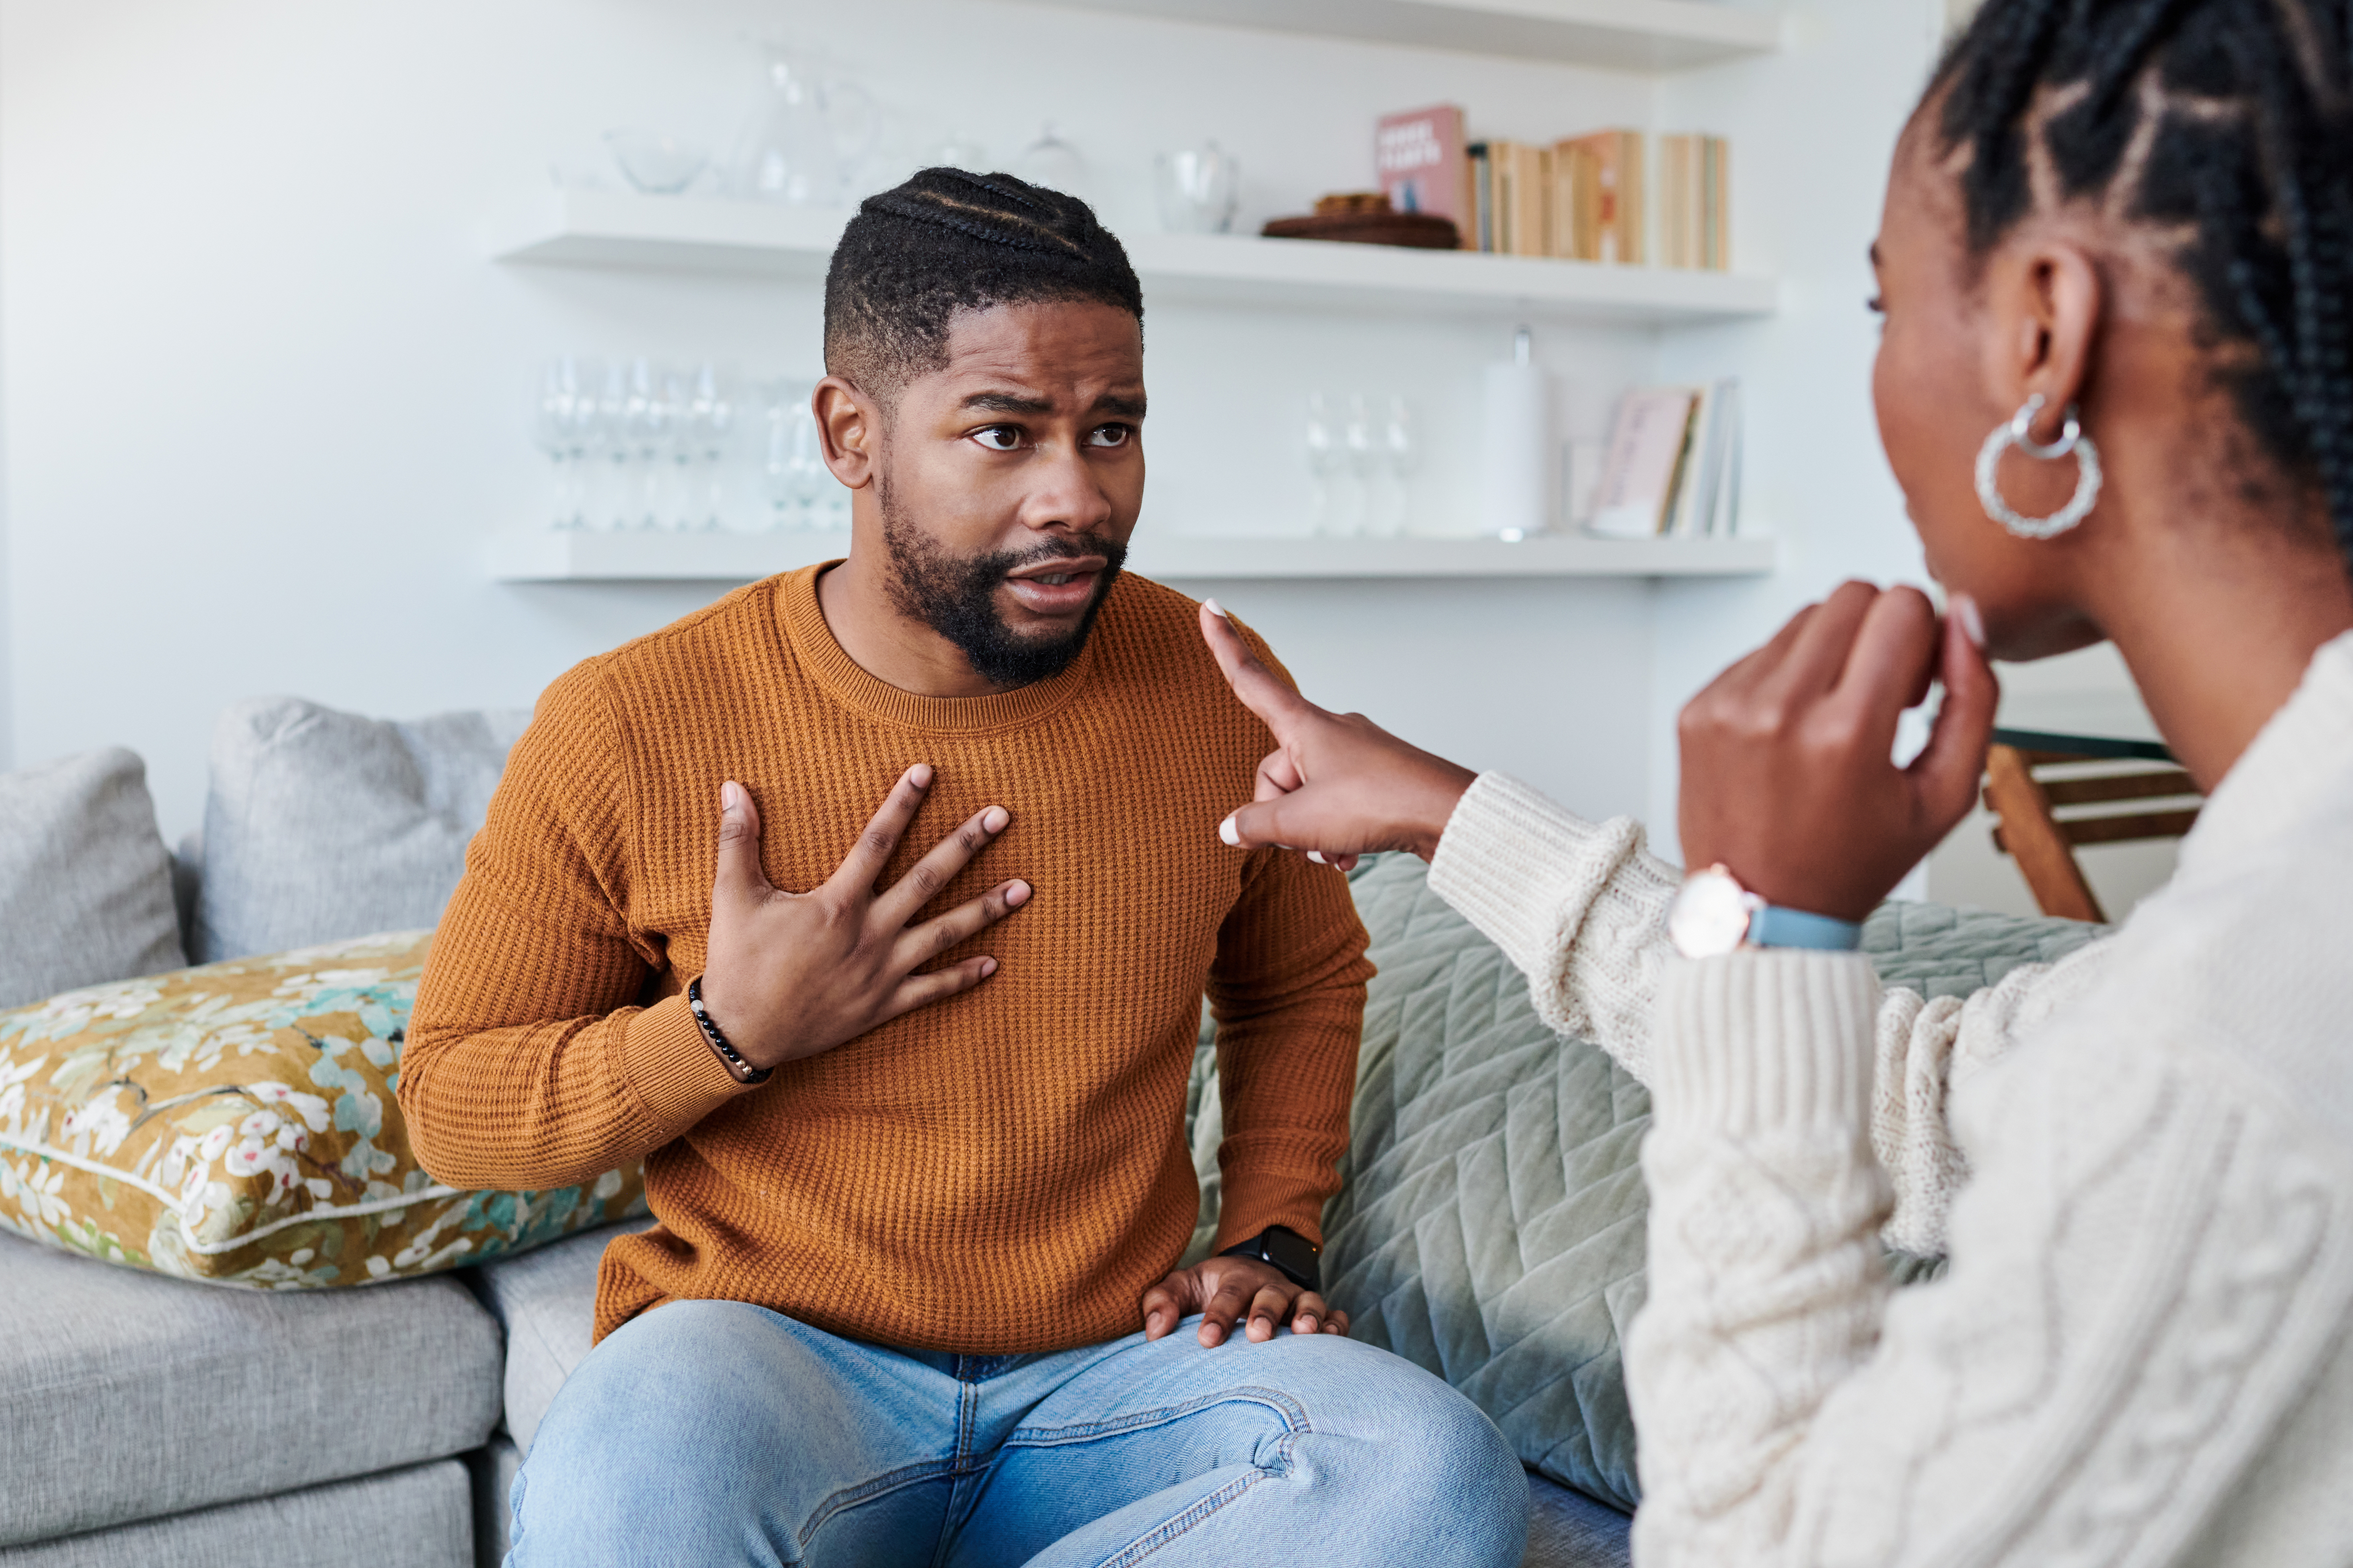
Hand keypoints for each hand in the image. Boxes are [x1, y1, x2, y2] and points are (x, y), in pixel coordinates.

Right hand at [698, 765, 1030, 1070]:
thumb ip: (738, 840)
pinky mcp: (884, 1005)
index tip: (926, 771)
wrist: (742, 1033)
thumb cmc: (738, 962)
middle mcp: (869, 933)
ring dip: (986, 908)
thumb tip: (732, 786)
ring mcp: (882, 971)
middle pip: (928, 879)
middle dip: (967, 844)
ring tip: (1025, 888)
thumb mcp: (733, 897)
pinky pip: (934, 989)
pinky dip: (965, 977)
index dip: (902, 803)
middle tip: (1002, 816)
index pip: (877, 840)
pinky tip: (995, 963)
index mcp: (836, 902)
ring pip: (945, 933)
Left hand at [1141, 1253, 1350, 1346]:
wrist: (1245, 1278)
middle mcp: (1269, 1286)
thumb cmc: (1208, 1292)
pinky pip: (1335, 1316)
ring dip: (1309, 1315)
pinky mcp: (1318, 1315)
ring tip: (1305, 1333)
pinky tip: (1335, 1339)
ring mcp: (1297, 1300)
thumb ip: (1161, 1302)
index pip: (1228, 1292)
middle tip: (1257, 1335)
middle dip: (1265, 1313)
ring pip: (1309, 1301)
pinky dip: (1337, 1325)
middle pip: (1272, 1294)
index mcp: (1236, 1278)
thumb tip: (1154, 1330)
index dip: (1219, 1315)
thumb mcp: (1181, 1288)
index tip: (1206, 1340)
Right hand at [1200, 601, 1476, 866]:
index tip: (1210, 606)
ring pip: (1307, 794)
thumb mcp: (1302, 821)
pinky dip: (1334, 833)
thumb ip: (1257, 825)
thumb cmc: (1380, 804)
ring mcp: (1354, 754)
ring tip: (1331, 851)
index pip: (1252, 679)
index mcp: (1304, 726)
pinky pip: (1336, 805)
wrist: (1449, 815)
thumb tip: (1232, 829)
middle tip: (1301, 841)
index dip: (1225, 646)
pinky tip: (1347, 857)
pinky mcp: (1375, 778)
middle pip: (1276, 771)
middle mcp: (1328, 731)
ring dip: (1310, 831)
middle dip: (1280, 814)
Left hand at [1677, 583, 1997, 921]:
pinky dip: (1785, 677)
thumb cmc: (1852, 863)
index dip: (1925, 634)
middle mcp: (1778, 711)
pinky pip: (1759, 651)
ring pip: (1804, 617)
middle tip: (1882, 694)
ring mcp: (1728, 706)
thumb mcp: (1944, 797)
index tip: (1917, 685)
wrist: (1758, 911)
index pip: (1901, 606)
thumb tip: (1965, 619)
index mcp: (1846, 734)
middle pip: (1850, 596)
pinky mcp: (1697, 708)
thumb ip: (1974, 699)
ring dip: (1832, 651)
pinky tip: (1793, 731)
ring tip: (1835, 716)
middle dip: (1881, 631)